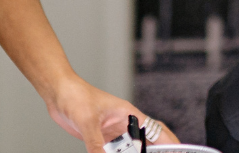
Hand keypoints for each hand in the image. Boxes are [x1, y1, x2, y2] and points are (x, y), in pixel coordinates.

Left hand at [43, 77, 175, 151]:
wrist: (58, 93)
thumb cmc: (76, 96)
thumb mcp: (87, 121)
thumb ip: (95, 143)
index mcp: (128, 114)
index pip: (156, 129)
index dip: (170, 141)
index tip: (180, 151)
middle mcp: (123, 123)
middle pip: (145, 141)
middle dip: (156, 151)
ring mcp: (112, 131)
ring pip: (129, 149)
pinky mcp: (100, 138)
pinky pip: (113, 152)